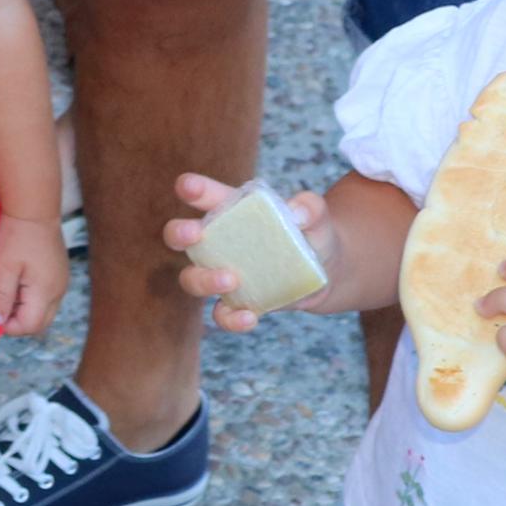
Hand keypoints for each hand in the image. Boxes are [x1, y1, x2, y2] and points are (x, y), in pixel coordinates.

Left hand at [0, 214, 72, 336]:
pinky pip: (46, 297)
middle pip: (39, 322)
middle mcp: (59, 292)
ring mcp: (62, 282)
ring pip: (44, 311)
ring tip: (5, 293)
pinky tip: (17, 283)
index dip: (8, 325)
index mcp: (46, 292)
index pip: (29, 326)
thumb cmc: (16, 235)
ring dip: (24, 310)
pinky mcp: (59, 273)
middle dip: (17, 321)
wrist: (34, 206)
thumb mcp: (3, 267)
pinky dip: (31, 298)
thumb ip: (0, 297)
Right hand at [166, 172, 342, 331]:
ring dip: (203, 279)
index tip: (187, 187)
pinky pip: (221, 315)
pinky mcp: (237, 303)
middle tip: (195, 234)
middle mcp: (218, 240)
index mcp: (232, 210)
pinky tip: (250, 316)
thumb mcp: (317, 215)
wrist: (326, 271)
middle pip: (178, 235)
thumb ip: (310, 207)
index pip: (203, 194)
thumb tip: (296, 214)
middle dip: (178, 232)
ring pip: (191, 278)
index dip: (191, 188)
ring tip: (231, 280)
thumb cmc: (312, 232)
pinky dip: (230, 319)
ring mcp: (222, 273)